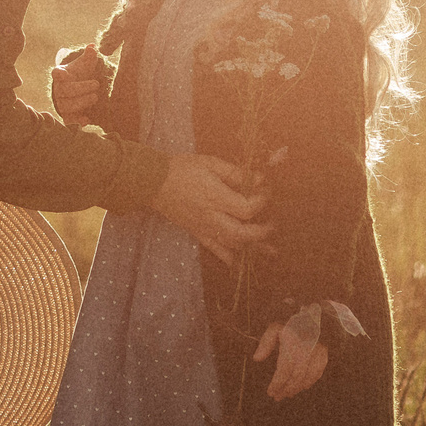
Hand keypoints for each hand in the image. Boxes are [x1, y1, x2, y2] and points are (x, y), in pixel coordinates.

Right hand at [50, 45, 105, 123]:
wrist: (76, 91)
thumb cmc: (80, 75)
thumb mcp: (85, 64)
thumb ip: (89, 56)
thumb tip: (93, 46)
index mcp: (61, 74)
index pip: (57, 73)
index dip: (59, 74)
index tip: (62, 73)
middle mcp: (59, 89)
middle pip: (65, 91)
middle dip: (81, 88)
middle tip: (97, 84)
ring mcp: (62, 103)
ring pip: (67, 106)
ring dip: (81, 103)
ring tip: (95, 97)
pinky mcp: (66, 115)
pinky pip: (69, 120)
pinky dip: (77, 121)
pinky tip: (87, 119)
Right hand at [148, 153, 267, 264]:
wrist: (153, 182)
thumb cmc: (182, 168)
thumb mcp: (210, 163)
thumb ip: (235, 173)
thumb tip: (259, 179)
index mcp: (215, 197)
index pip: (246, 208)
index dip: (262, 202)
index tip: (266, 192)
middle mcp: (211, 216)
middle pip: (241, 234)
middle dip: (261, 233)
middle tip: (273, 226)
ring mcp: (203, 227)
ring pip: (231, 244)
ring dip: (250, 246)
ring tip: (267, 248)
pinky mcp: (196, 232)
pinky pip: (214, 249)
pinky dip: (228, 257)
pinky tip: (238, 262)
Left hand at [254, 305, 330, 400]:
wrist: (313, 312)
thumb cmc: (290, 321)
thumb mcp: (274, 328)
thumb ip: (265, 343)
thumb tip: (257, 358)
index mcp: (292, 342)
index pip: (285, 369)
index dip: (278, 383)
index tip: (270, 392)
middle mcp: (306, 348)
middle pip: (296, 376)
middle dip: (286, 389)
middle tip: (278, 396)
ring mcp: (318, 352)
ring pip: (308, 377)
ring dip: (297, 388)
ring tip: (287, 393)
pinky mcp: (325, 354)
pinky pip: (318, 373)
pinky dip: (309, 382)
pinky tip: (301, 387)